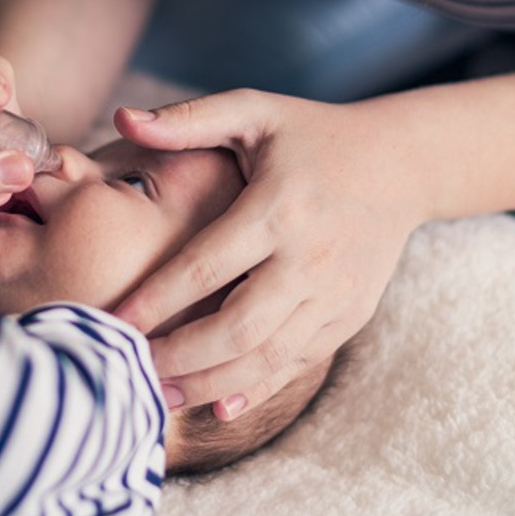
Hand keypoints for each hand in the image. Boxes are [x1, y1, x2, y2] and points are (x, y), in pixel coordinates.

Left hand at [113, 90, 420, 419]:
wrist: (401, 164)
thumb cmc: (311, 134)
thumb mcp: (255, 111)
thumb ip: (188, 118)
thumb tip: (122, 116)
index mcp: (278, 208)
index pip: (206, 266)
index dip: (156, 300)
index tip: (113, 321)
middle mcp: (310, 257)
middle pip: (237, 327)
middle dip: (178, 356)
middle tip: (127, 369)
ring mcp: (335, 293)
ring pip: (267, 357)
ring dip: (210, 383)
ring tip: (160, 395)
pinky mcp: (351, 315)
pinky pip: (298, 362)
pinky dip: (256, 388)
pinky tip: (215, 404)